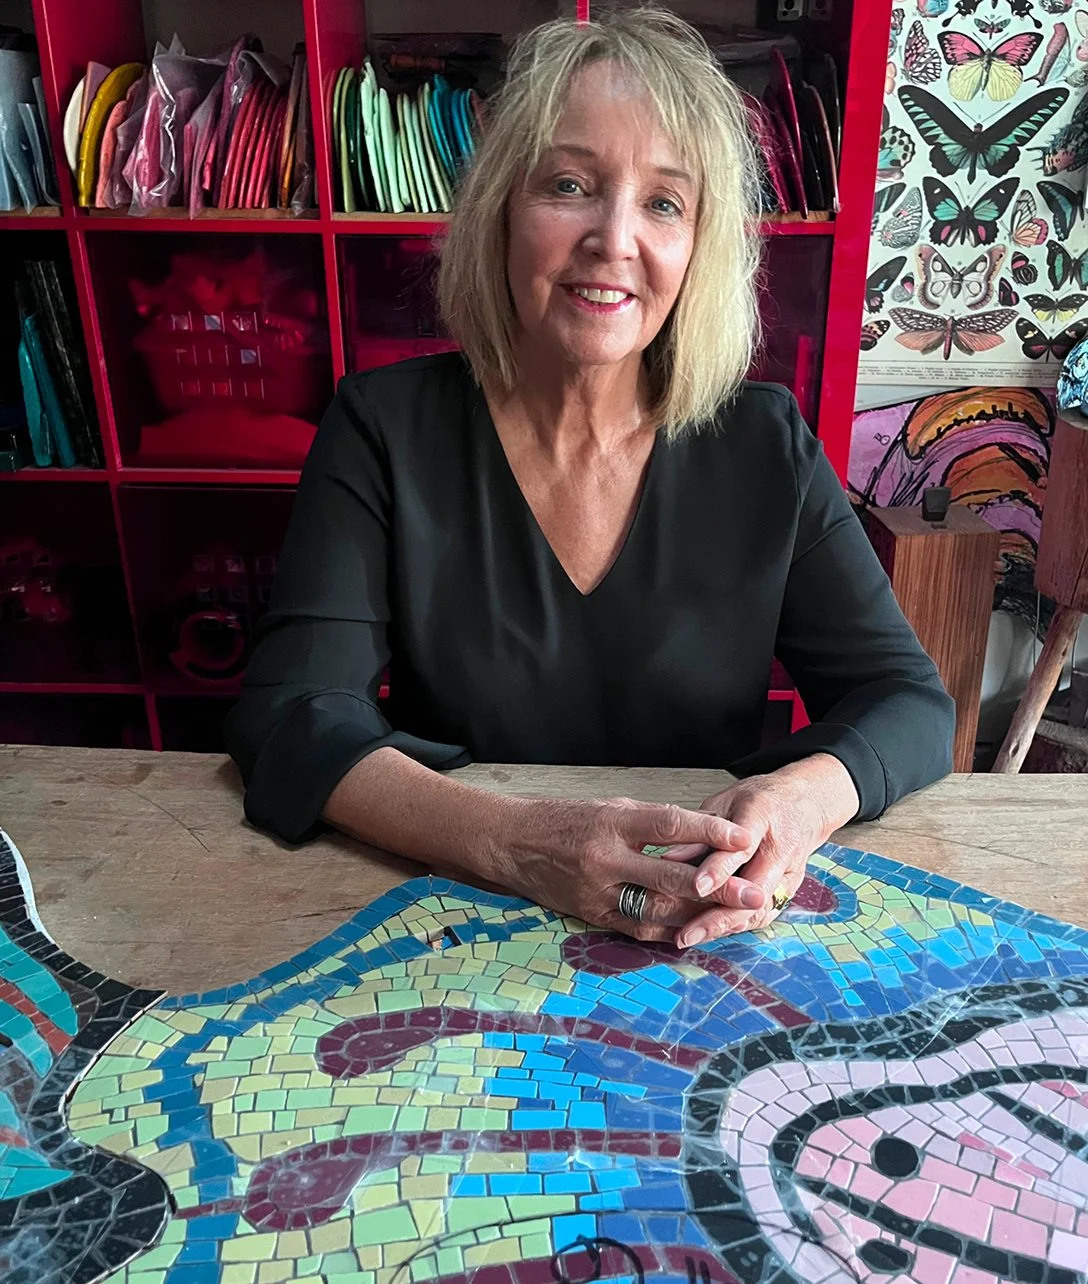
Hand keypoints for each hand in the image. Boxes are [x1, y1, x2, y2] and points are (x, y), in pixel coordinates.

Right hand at [487, 795, 760, 942]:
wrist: (512, 843)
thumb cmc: (565, 819)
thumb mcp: (608, 806)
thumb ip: (650, 822)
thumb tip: (698, 833)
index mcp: (612, 821)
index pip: (669, 825)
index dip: (709, 831)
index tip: (743, 836)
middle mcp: (606, 858)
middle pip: (669, 877)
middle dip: (717, 888)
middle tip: (754, 894)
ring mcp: (598, 892)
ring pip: (657, 910)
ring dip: (699, 915)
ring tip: (736, 919)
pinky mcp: (592, 915)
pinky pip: (638, 927)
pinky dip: (670, 929)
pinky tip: (697, 930)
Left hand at [662, 754, 859, 948]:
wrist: (806, 804)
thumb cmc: (761, 800)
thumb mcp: (726, 802)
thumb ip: (700, 831)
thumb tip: (668, 856)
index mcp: (762, 818)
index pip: (741, 847)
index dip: (719, 869)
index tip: (696, 886)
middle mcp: (780, 850)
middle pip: (753, 890)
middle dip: (719, 915)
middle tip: (686, 933)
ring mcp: (789, 874)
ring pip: (758, 909)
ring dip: (724, 926)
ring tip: (690, 938)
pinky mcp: (789, 890)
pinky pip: (762, 914)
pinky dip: (736, 925)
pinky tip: (710, 933)